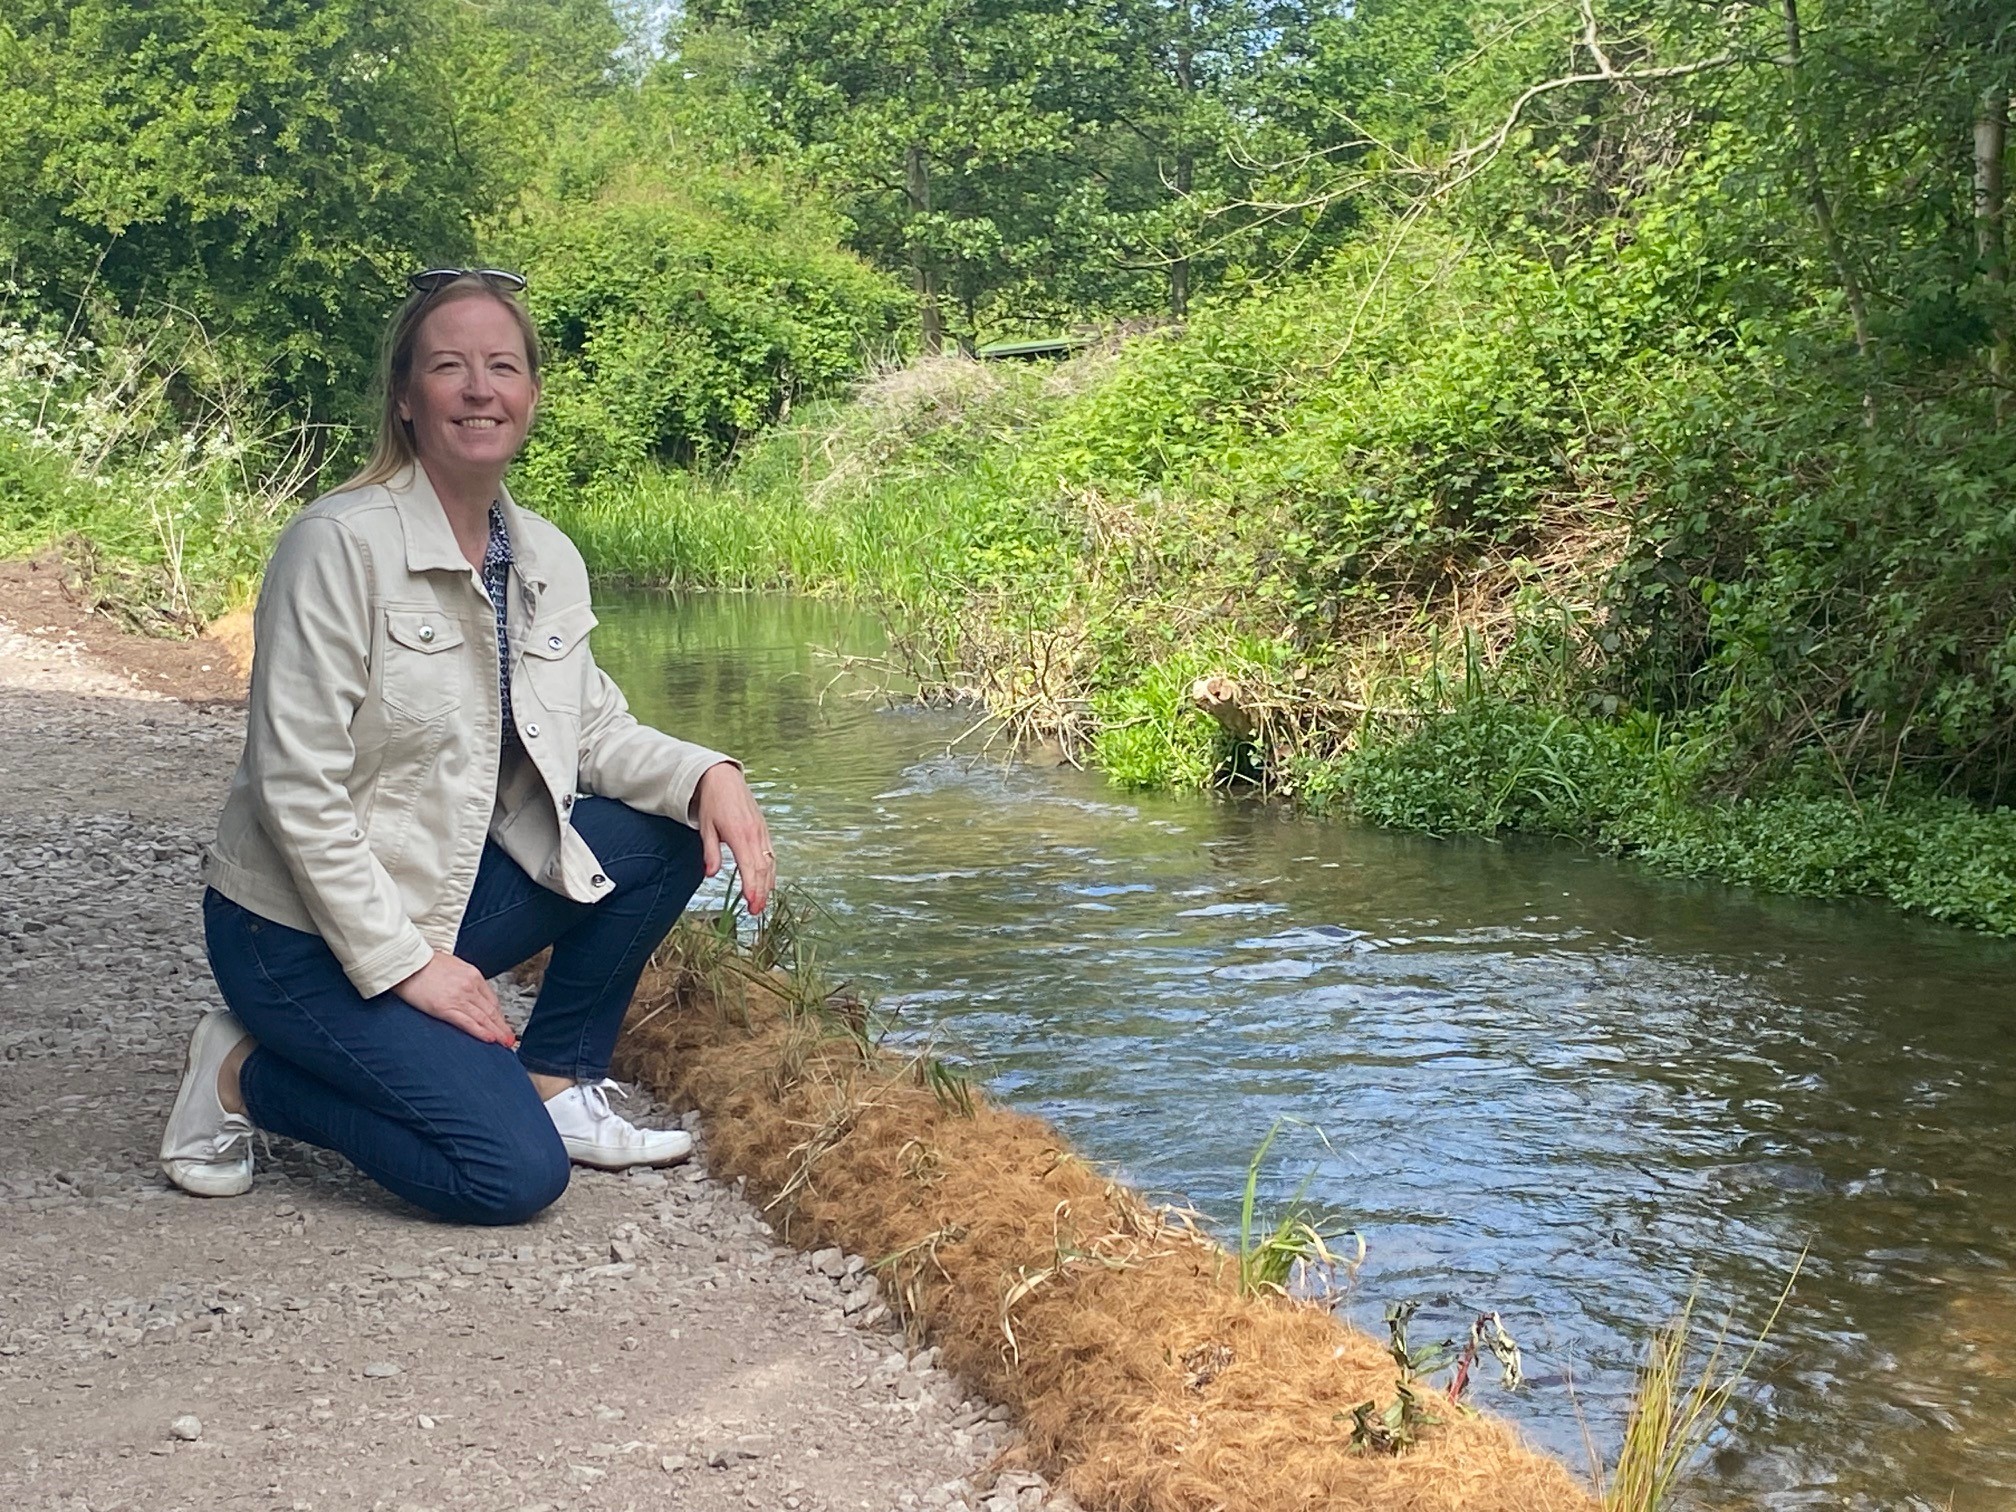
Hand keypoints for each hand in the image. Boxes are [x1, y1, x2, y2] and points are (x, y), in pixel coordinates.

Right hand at [393, 950, 516, 1047]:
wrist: (407, 961)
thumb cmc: (425, 962)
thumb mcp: (454, 965)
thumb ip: (466, 978)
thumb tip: (472, 991)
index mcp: (472, 975)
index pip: (491, 999)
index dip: (499, 1015)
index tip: (503, 1024)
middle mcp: (469, 986)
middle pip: (491, 1010)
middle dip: (502, 1026)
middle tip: (509, 1038)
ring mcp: (458, 997)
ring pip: (483, 1018)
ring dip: (496, 1032)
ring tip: (504, 1042)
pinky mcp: (444, 1008)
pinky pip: (467, 1022)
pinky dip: (480, 1032)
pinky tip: (489, 1038)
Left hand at [694, 761, 774, 913]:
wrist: (724, 778)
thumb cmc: (713, 802)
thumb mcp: (706, 827)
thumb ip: (710, 852)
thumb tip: (710, 874)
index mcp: (740, 834)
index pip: (750, 866)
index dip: (752, 887)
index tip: (751, 903)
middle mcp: (755, 834)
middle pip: (763, 869)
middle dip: (761, 892)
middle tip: (756, 911)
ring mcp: (762, 832)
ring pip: (770, 863)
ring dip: (767, 885)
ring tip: (762, 902)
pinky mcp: (764, 830)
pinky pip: (771, 854)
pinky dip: (771, 871)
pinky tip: (768, 883)